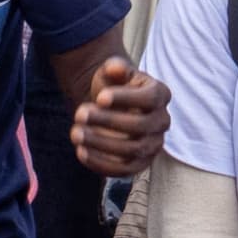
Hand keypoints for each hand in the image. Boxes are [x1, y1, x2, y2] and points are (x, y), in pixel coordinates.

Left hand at [70, 55, 169, 177]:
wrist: (109, 106)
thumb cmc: (112, 85)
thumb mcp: (112, 70)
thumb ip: (114, 67)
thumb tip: (115, 68)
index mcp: (160, 94)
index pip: (150, 98)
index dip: (126, 99)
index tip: (99, 98)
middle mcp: (162, 121)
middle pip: (140, 126)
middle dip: (107, 121)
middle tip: (80, 114)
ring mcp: (153, 145)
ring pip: (132, 150)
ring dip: (101, 144)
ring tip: (75, 133)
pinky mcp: (139, 164)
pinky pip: (124, 170)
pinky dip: (102, 164)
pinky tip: (81, 152)